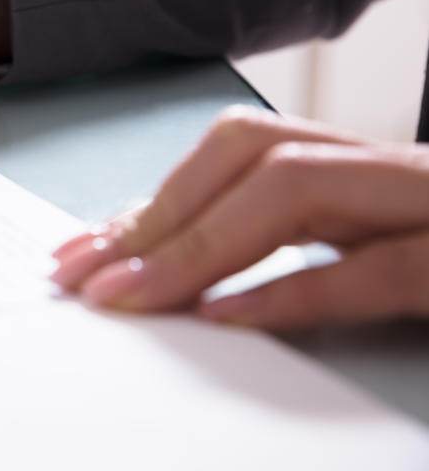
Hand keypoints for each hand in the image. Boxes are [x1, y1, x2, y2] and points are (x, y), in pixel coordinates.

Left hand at [50, 105, 428, 328]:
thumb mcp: (364, 244)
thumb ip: (274, 239)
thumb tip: (157, 260)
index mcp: (360, 166)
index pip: (237, 154)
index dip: (153, 200)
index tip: (80, 252)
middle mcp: (390, 169)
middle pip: (252, 154)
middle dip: (156, 216)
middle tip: (83, 277)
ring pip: (298, 187)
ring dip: (198, 242)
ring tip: (131, 295)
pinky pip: (378, 268)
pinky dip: (294, 289)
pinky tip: (227, 316)